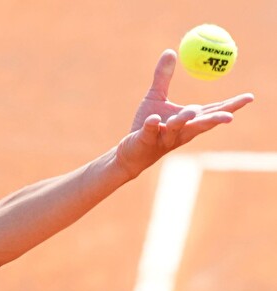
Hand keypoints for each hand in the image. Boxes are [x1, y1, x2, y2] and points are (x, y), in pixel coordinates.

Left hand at [117, 49, 253, 177]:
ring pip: (178, 128)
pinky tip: (153, 120)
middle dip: (216, 119)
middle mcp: (181, 130)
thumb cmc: (147, 124)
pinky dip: (152, 125)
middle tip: (230, 117)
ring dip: (184, 119)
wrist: (130, 149)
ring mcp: (165, 136)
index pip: (213, 111)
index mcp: (188, 120)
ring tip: (190, 112)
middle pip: (202, 124)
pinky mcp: (147, 140)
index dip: (231, 106)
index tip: (249, 97)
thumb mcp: (155, 97)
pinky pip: (150, 131)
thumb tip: (171, 51)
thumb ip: (163, 77)